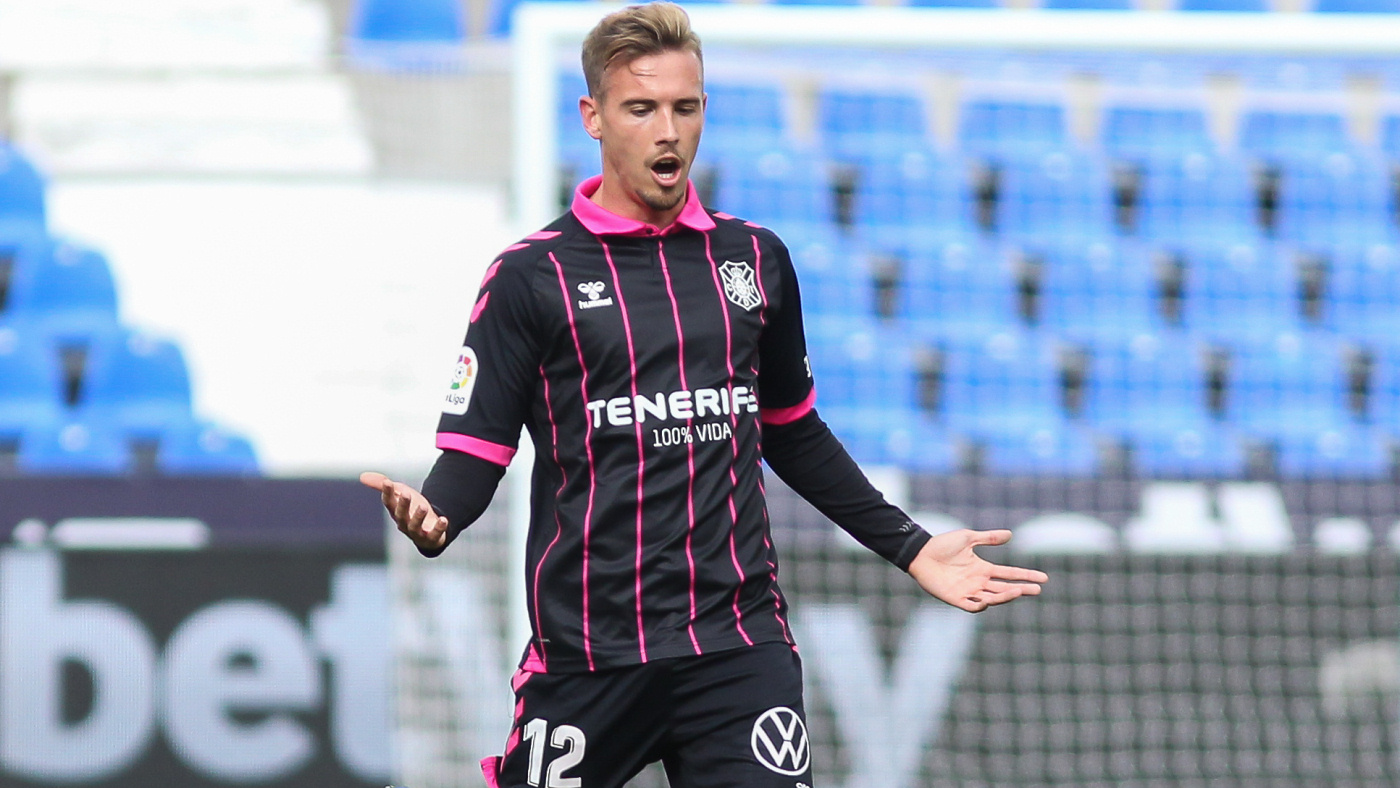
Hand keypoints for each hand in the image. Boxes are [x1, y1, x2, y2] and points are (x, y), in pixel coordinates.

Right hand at [360, 471, 448, 551]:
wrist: (430, 526)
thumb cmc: (412, 508)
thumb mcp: (400, 493)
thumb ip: (383, 484)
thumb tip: (362, 476)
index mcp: (396, 511)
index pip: (389, 503)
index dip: (387, 493)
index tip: (387, 483)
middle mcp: (404, 523)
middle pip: (401, 515)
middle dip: (403, 505)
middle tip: (406, 493)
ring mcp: (417, 532)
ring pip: (415, 526)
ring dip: (418, 517)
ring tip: (423, 506)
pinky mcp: (431, 538)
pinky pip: (434, 534)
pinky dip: (438, 528)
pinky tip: (444, 520)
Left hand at [907, 529, 1046, 612]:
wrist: (920, 553)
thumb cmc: (942, 545)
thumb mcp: (968, 538)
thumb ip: (988, 538)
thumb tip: (1010, 535)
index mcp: (982, 569)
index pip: (1009, 574)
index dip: (1026, 576)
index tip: (1044, 578)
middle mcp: (978, 582)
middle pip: (1004, 588)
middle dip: (1021, 589)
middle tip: (1037, 589)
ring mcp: (968, 591)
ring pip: (992, 598)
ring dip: (1004, 596)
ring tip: (1017, 591)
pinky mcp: (955, 598)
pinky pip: (972, 606)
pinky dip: (981, 605)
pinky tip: (989, 600)